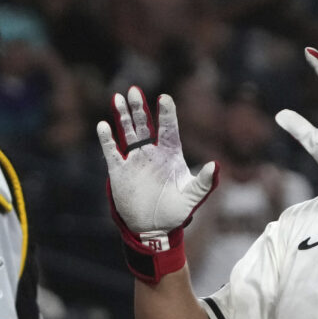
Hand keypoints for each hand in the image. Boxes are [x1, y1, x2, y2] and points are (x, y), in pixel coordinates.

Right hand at [97, 87, 216, 283]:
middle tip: (134, 90)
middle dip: (139, 108)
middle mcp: (151, 153)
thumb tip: (214, 165)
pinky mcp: (120, 171)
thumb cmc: (175, 211)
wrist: (153, 228)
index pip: (168, 128)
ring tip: (118, 97)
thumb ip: (203, 181)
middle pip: (144, 124)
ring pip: (128, 132)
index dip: (166, 113)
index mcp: (170, 154)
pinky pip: (112, 151)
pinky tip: (103, 125)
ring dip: (123, 116)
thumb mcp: (192, 196)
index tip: (164, 98)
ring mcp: (134, 160)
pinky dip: (107, 139)